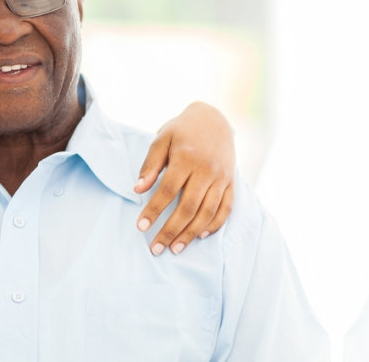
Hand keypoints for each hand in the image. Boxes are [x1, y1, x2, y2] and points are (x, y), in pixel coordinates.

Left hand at [134, 101, 236, 255]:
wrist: (214, 119)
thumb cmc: (182, 130)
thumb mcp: (162, 139)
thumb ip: (150, 165)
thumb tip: (138, 190)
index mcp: (187, 158)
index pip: (168, 190)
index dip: (154, 210)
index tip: (141, 227)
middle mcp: (207, 170)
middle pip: (188, 206)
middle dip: (171, 230)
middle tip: (156, 248)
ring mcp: (222, 178)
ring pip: (207, 212)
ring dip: (191, 233)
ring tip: (175, 248)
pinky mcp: (231, 183)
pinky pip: (226, 208)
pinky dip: (214, 224)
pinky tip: (200, 236)